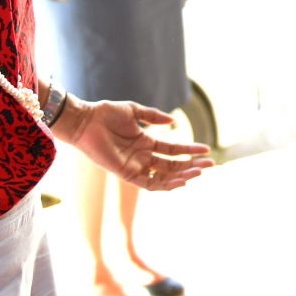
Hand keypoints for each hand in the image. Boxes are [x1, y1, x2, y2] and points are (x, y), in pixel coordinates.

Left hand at [54, 98, 211, 190]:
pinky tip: (180, 180)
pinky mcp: (126, 173)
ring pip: (164, 177)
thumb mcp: (134, 111)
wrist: (85, 121)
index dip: (190, 150)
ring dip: (182, 175)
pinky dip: (164, 184)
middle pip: (173, 165)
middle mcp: (143, 157)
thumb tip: (173, 122)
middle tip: (211, 164)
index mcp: (146, 143)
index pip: (173, 150)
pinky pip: (148, 184)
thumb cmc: (105, 113)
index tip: (207, 149)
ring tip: (199, 172)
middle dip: (192, 165)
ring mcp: (135, 166)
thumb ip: (153, 117)